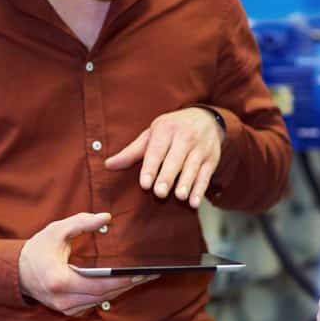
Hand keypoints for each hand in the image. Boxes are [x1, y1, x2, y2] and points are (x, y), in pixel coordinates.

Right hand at [18, 212, 151, 315]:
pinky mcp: (69, 311)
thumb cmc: (37, 250)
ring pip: (102, 301)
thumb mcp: (56, 230)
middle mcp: (65, 300)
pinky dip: (109, 294)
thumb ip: (81, 223)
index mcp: (61, 281)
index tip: (143, 273)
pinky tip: (124, 284)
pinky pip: (95, 303)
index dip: (123, 279)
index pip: (100, 284)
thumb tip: (106, 217)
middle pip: (105, 295)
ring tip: (143, 278)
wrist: (16, 272)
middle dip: (129, 284)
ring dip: (122, 290)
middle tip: (151, 275)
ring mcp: (66, 309)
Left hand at [104, 108, 222, 208]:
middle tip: (160, 193)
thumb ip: (132, 152)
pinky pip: (206, 175)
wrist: (206, 119)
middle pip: (175, 160)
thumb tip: (108, 165)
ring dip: (186, 183)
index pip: (157, 150)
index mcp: (166, 129)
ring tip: (179, 196)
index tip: (144, 183)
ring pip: (192, 167)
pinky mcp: (212, 159)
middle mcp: (185, 136)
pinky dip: (201, 189)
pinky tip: (194, 202)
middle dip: (168, 176)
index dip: (150, 167)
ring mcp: (200, 148)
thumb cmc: (172, 129)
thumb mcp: (152, 134)